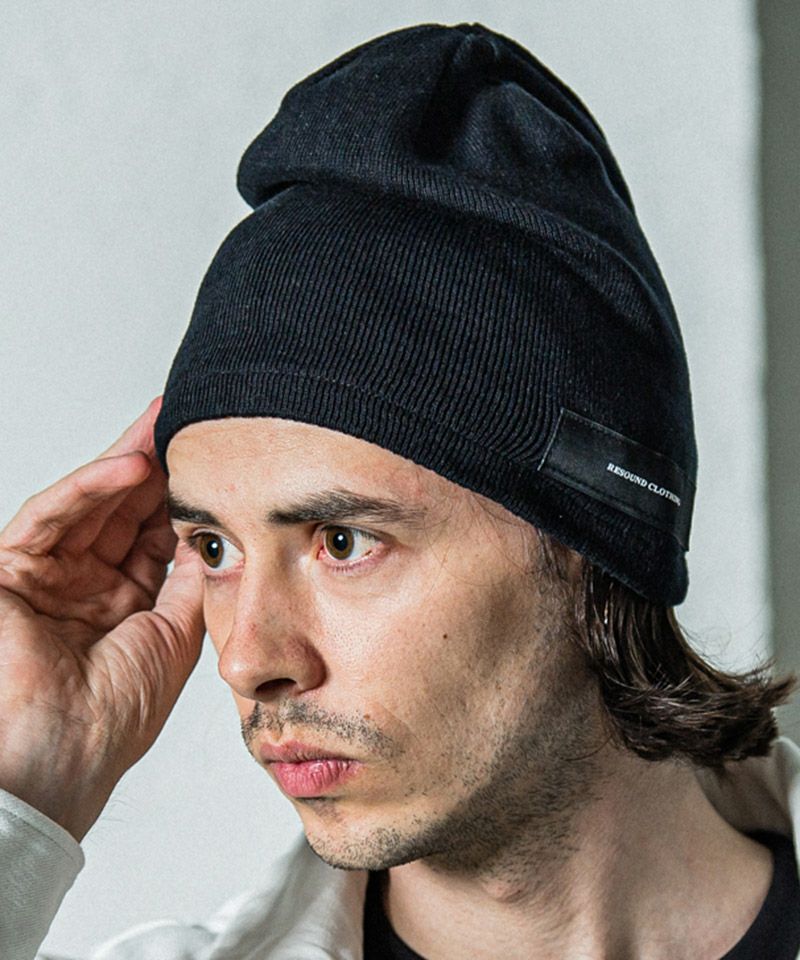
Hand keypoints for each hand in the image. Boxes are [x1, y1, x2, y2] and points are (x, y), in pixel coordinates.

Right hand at [0, 398, 204, 840]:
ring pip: (87, 506)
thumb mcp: (173, 637)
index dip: (178, 500)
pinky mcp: (7, 571)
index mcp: (120, 608)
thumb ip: (191, 583)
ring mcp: (44, 578)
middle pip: (120, 512)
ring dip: (125, 466)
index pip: (150, 537)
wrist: (58, 764)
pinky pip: (49, 518)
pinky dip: (88, 489)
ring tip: (163, 433)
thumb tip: (216, 537)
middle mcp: (82, 588)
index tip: (210, 464)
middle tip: (184, 427)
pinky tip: (130, 467)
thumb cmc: (110, 721)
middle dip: (154, 469)